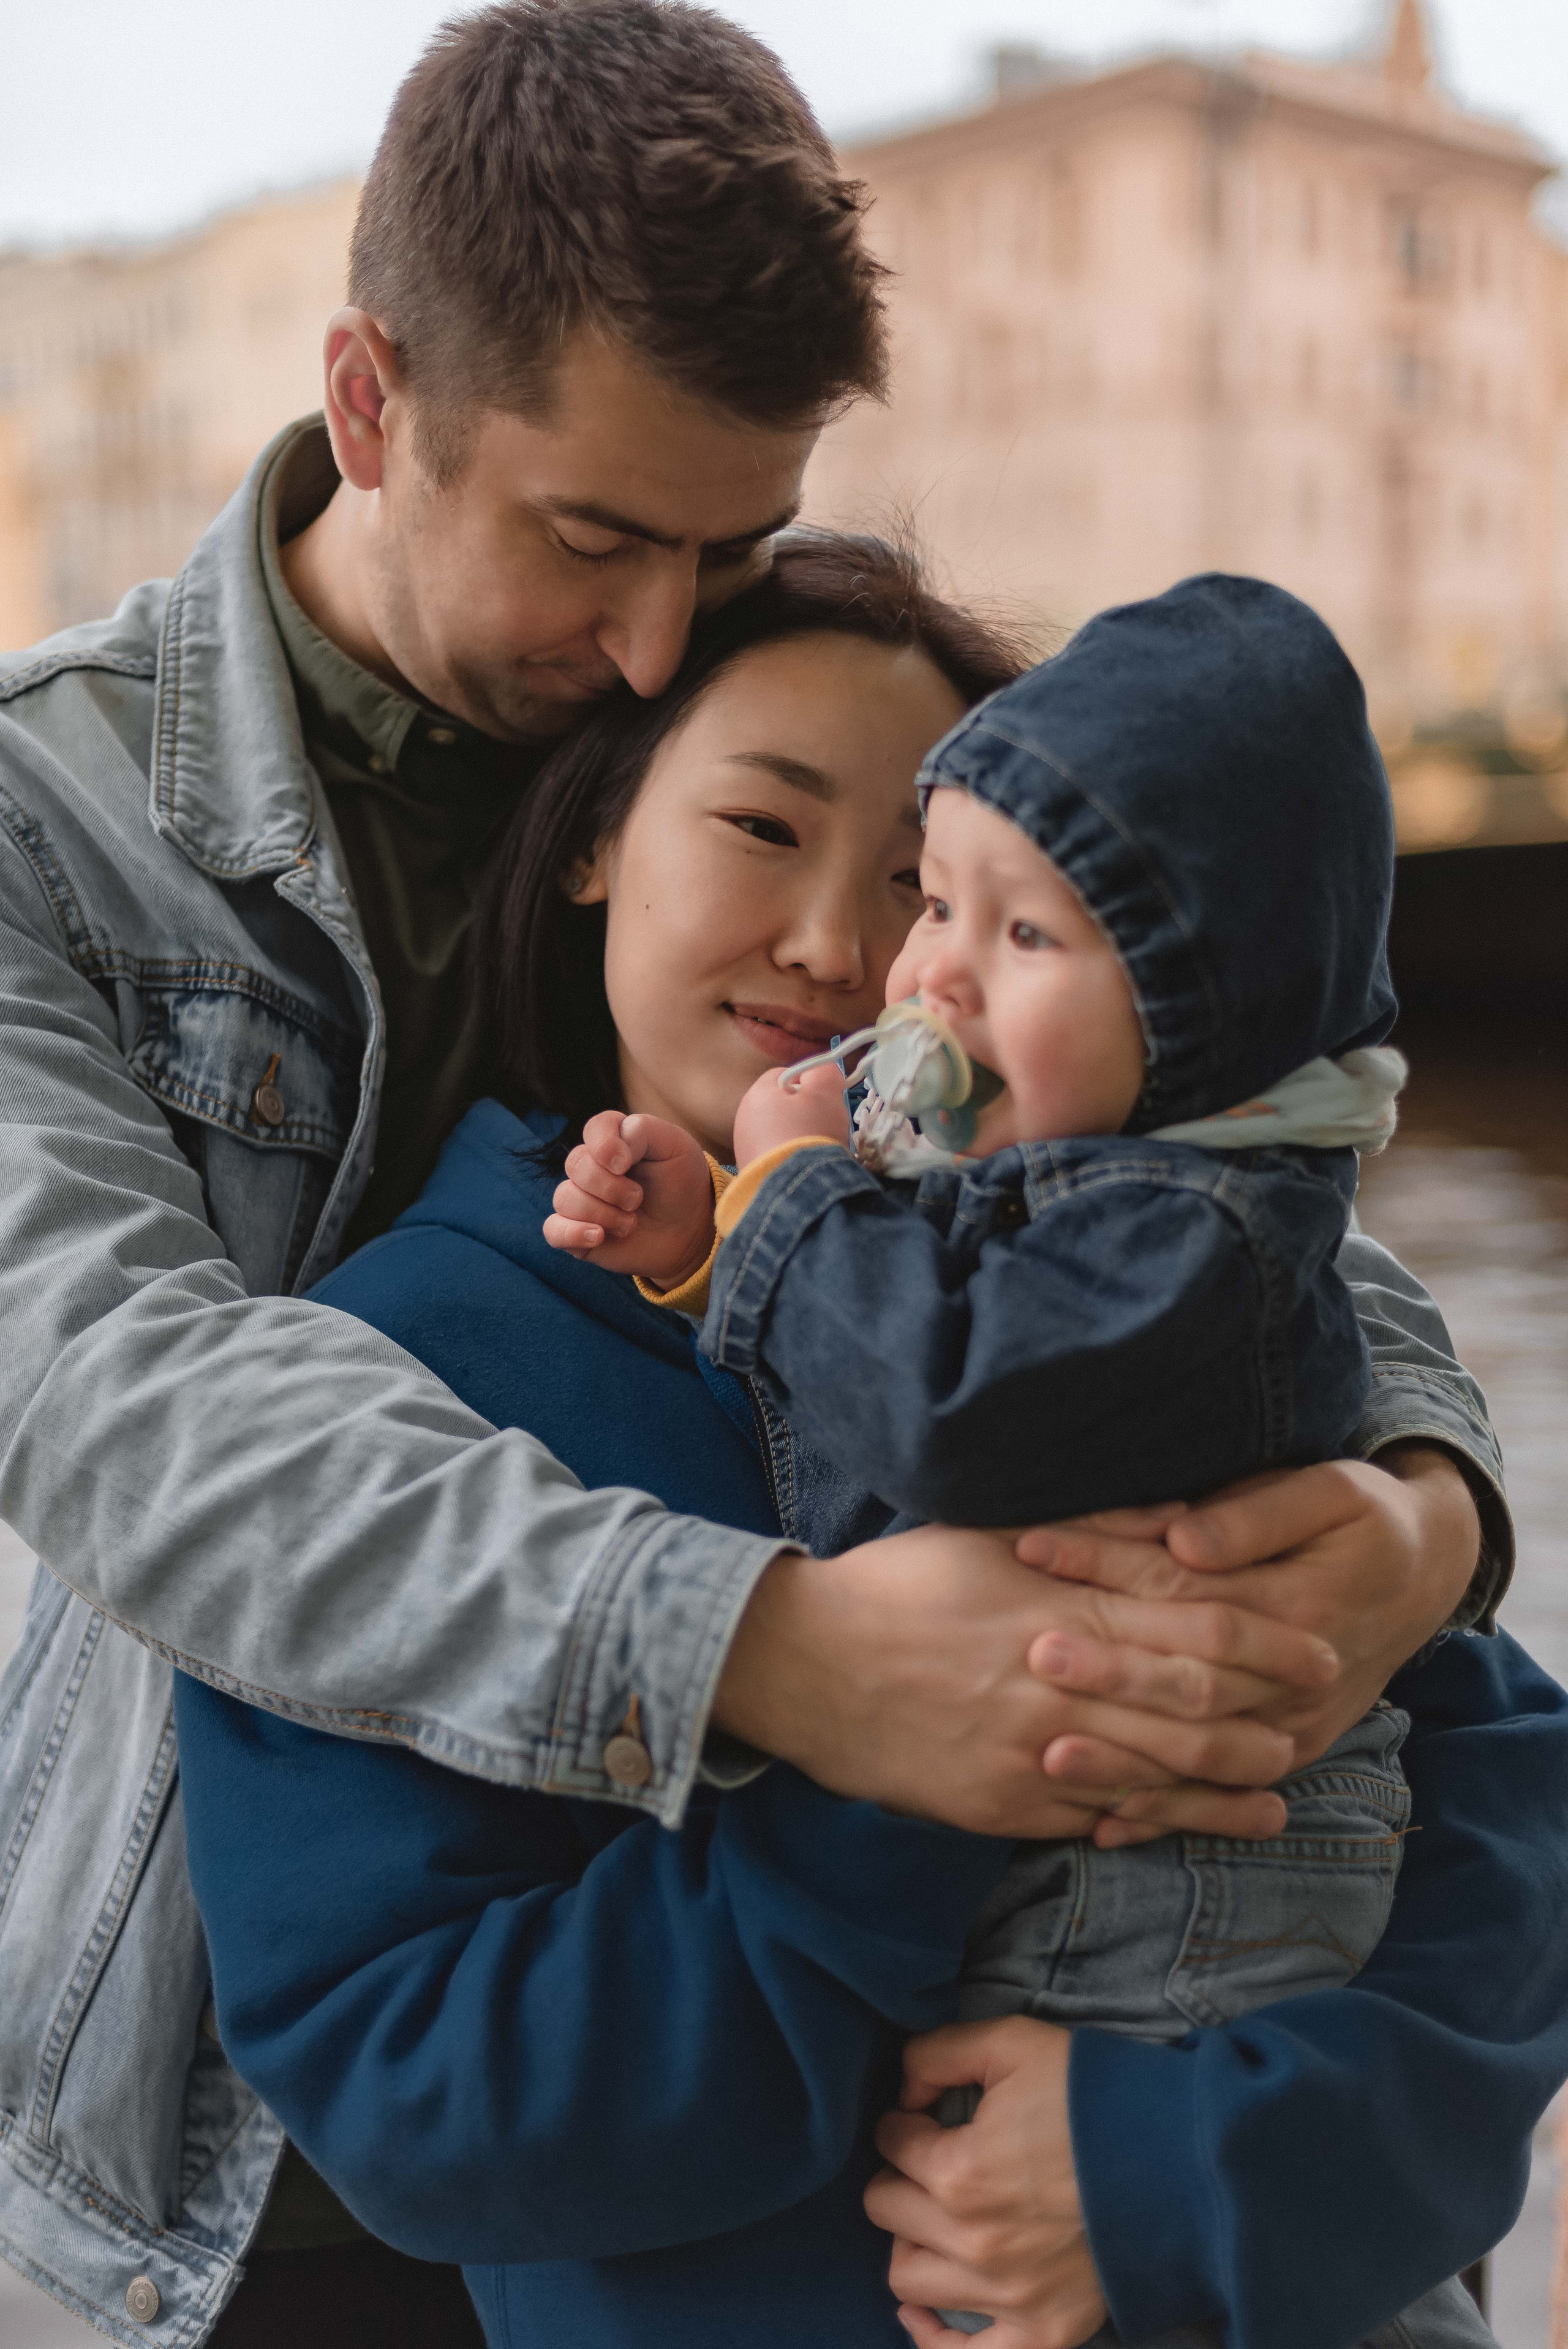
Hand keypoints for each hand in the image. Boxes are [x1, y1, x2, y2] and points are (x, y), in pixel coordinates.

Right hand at [543, 1111, 714, 1288]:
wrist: (691, 1231)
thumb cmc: (681, 1183)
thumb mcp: (676, 1145)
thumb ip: (642, 1130)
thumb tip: (611, 1153)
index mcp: (614, 1140)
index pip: (595, 1128)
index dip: (606, 1145)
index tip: (627, 1163)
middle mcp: (591, 1167)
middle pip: (576, 1164)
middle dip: (611, 1186)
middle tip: (638, 1199)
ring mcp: (581, 1200)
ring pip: (565, 1197)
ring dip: (603, 1213)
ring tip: (631, 1224)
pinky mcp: (576, 1232)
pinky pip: (553, 1229)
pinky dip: (573, 1232)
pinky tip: (598, 1236)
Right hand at [711, 1526, 1338, 1839]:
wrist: (804, 1666)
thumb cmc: (898, 1586)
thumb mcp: (986, 1534)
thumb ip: (1087, 1531)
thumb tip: (1174, 1523)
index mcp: (1057, 1610)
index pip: (1187, 1629)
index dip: (1261, 1644)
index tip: (1315, 1647)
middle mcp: (1056, 1686)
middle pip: (1186, 1709)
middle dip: (1263, 1715)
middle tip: (1321, 1716)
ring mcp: (1031, 1754)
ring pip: (1152, 1776)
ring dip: (1224, 1786)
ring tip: (1280, 1790)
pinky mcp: (1002, 1806)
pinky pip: (1092, 1819)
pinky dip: (1148, 1823)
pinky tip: (1189, 1826)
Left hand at [732, 1059, 849, 1166]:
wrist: (793, 1190)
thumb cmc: (810, 1133)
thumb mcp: (825, 1092)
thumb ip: (824, 1072)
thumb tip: (821, 1069)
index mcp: (757, 1092)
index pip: (785, 1075)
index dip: (809, 1084)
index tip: (825, 1100)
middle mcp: (743, 1117)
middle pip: (781, 1105)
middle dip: (803, 1113)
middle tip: (823, 1126)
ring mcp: (744, 1147)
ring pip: (778, 1132)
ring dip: (796, 1137)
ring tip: (814, 1151)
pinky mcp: (749, 1173)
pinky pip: (774, 1156)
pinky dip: (789, 1159)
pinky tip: (802, 1168)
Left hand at [865, 2018, 1104, 2348]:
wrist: (1176, 2153)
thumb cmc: (1091, 2095)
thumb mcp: (1012, 2041)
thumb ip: (938, 2053)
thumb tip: (903, 2091)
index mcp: (959, 2171)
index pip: (891, 2143)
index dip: (903, 2121)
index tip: (923, 2117)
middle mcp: (973, 2242)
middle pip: (887, 2209)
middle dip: (902, 2176)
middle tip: (932, 2163)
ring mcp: (1008, 2295)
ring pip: (908, 2278)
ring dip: (914, 2241)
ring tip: (938, 2220)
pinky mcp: (1044, 2330)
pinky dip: (934, 2337)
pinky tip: (924, 2311)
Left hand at [1022, 1449, 1479, 1823]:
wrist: (1422, 1576)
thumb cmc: (1363, 1517)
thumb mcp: (1329, 1492)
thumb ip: (1254, 1518)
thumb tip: (1182, 1539)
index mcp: (1301, 1606)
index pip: (1184, 1588)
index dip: (1106, 1565)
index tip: (1034, 1547)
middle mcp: (1297, 1681)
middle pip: (1188, 1683)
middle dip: (1107, 1674)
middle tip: (1031, 1655)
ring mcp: (1293, 1729)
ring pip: (1200, 1756)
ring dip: (1124, 1761)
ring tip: (1047, 1755)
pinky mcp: (1286, 1754)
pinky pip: (1220, 1797)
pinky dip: (1163, 1815)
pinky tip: (1101, 1827)